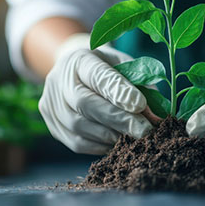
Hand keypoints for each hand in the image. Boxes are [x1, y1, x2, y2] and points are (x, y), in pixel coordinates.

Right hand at [39, 33, 152, 154]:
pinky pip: (75, 142)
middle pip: (85, 103)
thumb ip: (139, 85)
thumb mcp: (125, 66)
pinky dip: (99, 146)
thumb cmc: (108, 68)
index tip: (140, 105)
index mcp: (81, 59)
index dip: (118, 91)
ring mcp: (50, 101)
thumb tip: (154, 115)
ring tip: (134, 139)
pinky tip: (118, 144)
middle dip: (118, 120)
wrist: (76, 72)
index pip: (98, 75)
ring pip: (79, 126)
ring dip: (110, 136)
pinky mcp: (50, 122)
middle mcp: (60, 78)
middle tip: (144, 131)